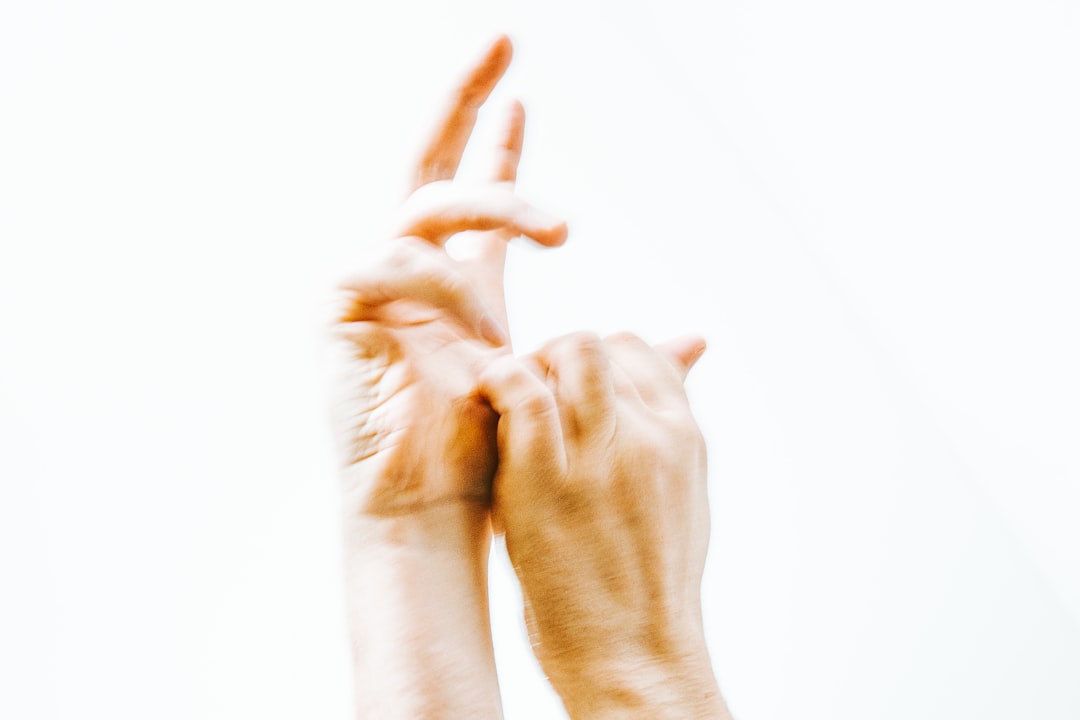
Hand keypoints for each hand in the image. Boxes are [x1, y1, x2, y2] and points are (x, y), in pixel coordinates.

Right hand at [333, 36, 564, 718]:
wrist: (429, 512)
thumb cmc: (489, 458)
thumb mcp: (565, 388)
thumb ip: (625, 357)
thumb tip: (700, 338)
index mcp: (460, 285)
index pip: (478, 198)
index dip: (499, 146)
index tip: (523, 95)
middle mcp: (411, 270)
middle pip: (431, 162)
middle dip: (463, 99)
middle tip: (505, 39)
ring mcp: (370, 283)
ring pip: (425, 203)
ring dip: (494, 201)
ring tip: (563, 229)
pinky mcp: (337, 308)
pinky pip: (382, 258)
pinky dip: (429, 273)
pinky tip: (465, 307)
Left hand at [480, 332, 731, 719]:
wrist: (636, 654)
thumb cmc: (650, 581)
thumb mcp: (681, 491)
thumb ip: (670, 422)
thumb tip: (687, 347)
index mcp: (683, 435)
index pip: (636, 349)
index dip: (593, 358)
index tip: (565, 390)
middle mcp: (649, 433)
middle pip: (596, 345)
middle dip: (555, 356)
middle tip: (530, 394)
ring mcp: (601, 452)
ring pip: (565, 353)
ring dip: (529, 364)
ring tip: (506, 404)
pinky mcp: (547, 476)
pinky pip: (523, 391)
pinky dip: (499, 379)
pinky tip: (486, 400)